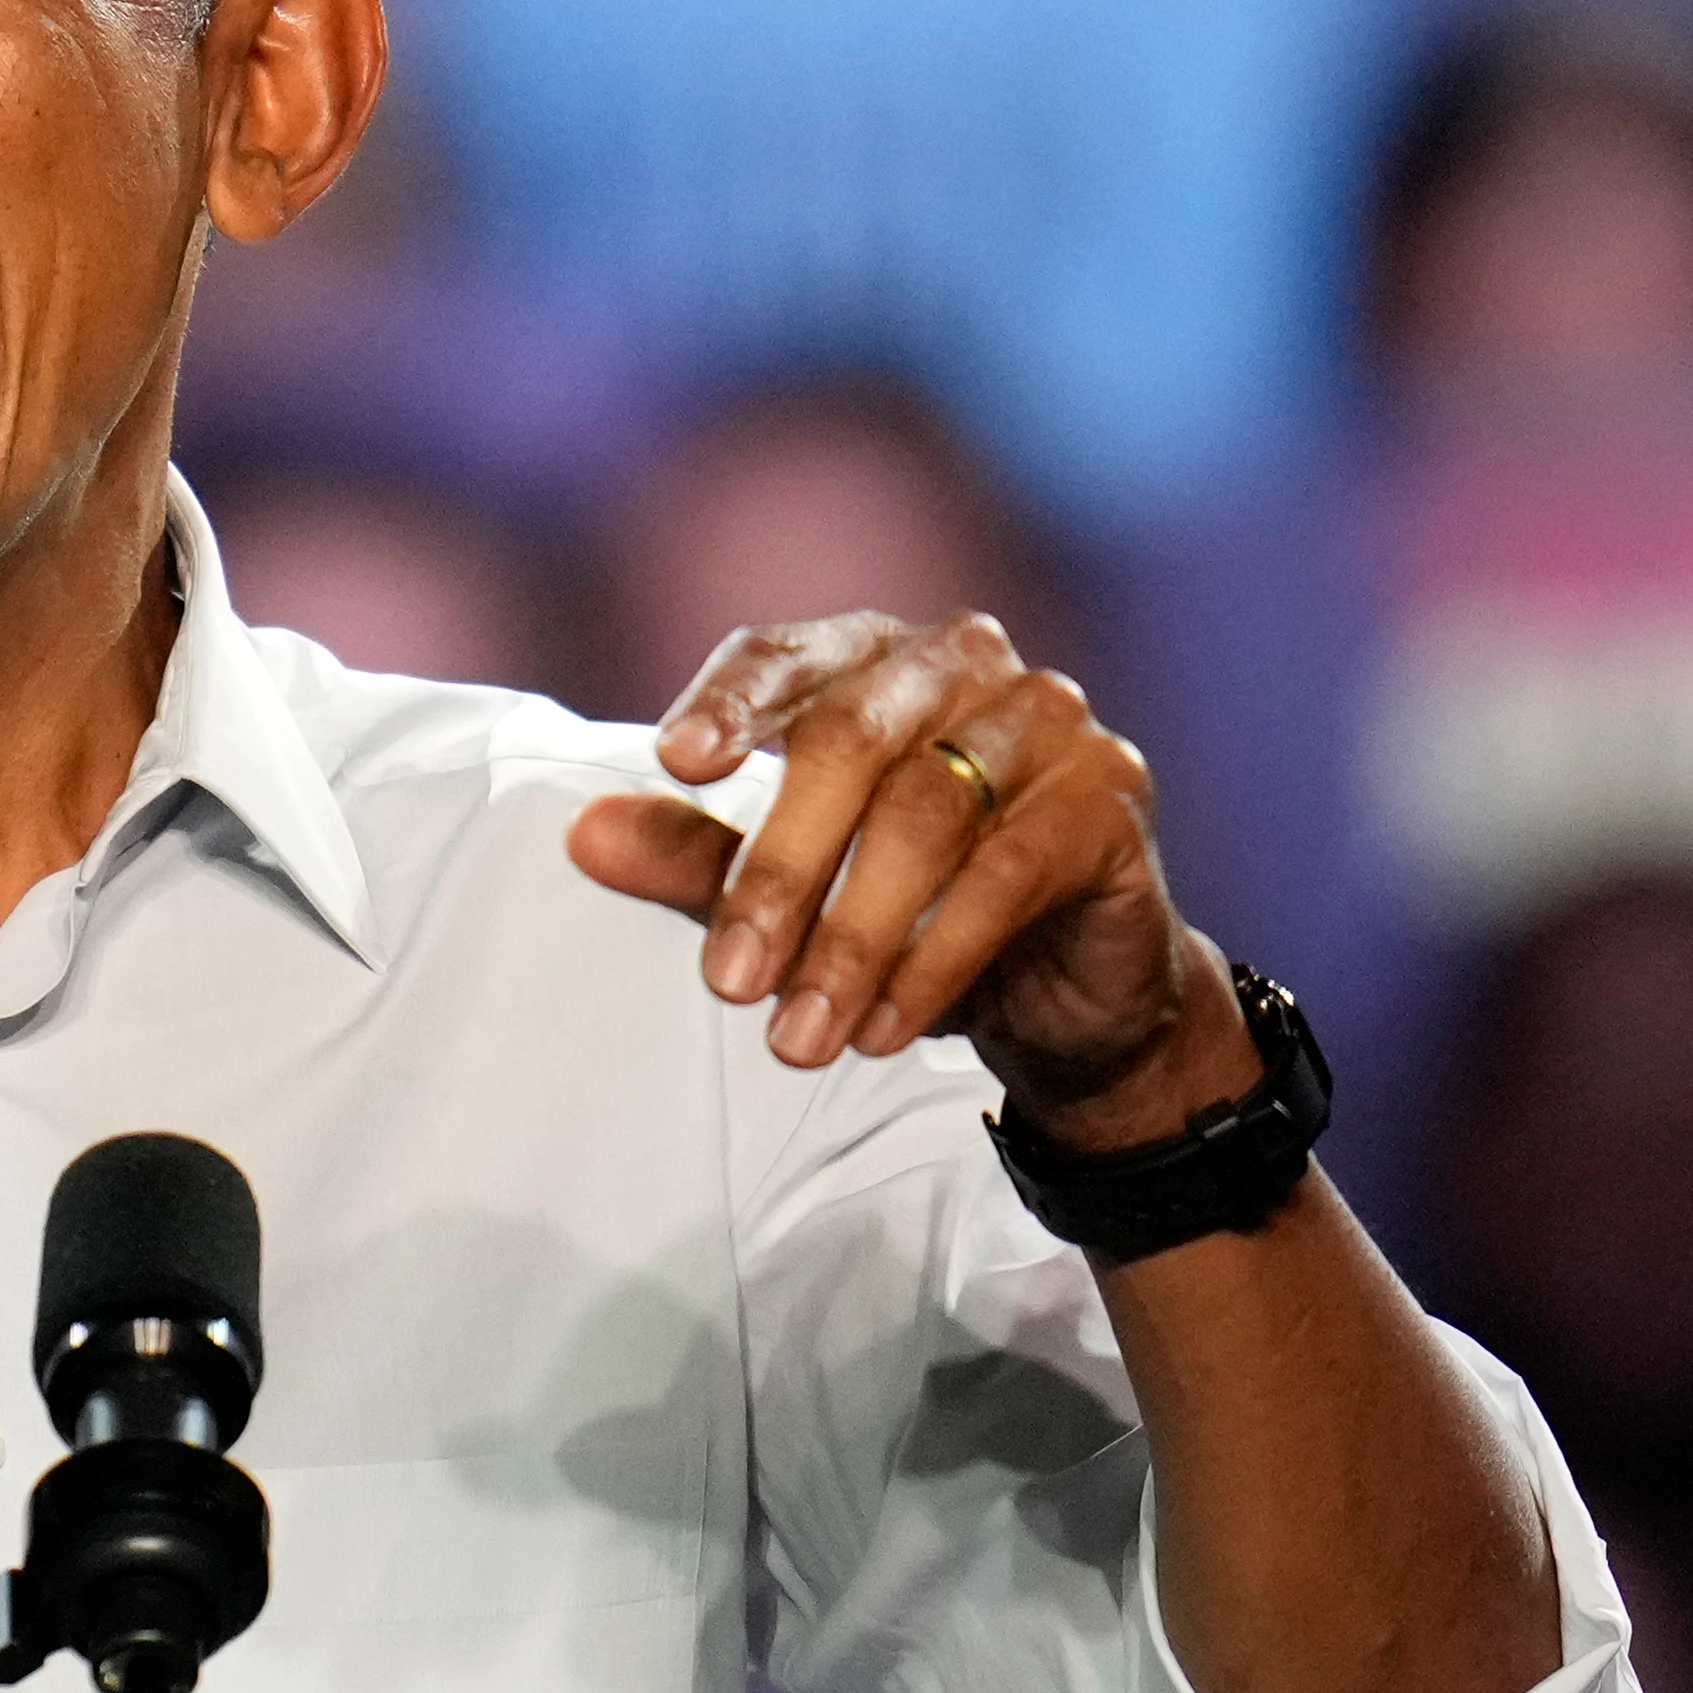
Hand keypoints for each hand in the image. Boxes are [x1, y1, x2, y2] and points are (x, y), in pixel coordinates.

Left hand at [565, 612, 1249, 1145]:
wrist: (1067, 986)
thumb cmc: (910, 909)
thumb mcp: (791, 886)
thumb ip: (695, 853)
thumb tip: (585, 836)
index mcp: (869, 656)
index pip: (784, 654)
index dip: (730, 702)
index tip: (674, 766)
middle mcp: (961, 663)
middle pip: (850, 741)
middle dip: (779, 869)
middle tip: (729, 982)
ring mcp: (1047, 721)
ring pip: (927, 815)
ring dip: (852, 939)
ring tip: (798, 1038)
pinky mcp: (1107, 797)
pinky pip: (1007, 874)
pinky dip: (934, 960)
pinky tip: (882, 1030)